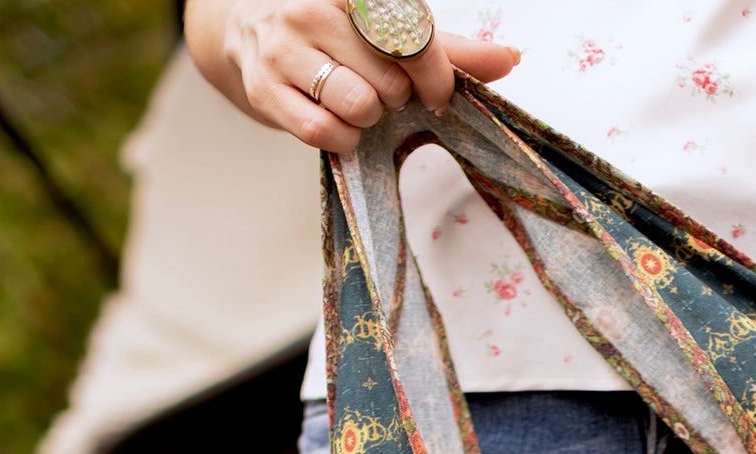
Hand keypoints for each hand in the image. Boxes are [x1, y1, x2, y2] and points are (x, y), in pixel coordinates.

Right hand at [206, 0, 519, 152]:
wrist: (246, 29)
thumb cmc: (332, 29)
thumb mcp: (387, 26)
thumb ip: (448, 47)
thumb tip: (509, 59)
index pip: (410, 36)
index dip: (435, 75)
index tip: (437, 93)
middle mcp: (311, 9)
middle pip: (388, 79)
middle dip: (395, 96)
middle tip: (380, 87)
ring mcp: (283, 50)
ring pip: (357, 106)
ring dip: (369, 117)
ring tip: (358, 102)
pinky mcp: (265, 91)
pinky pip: (325, 133)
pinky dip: (343, 139)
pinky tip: (339, 123)